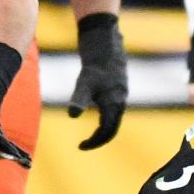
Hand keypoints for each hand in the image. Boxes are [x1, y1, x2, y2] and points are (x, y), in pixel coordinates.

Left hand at [69, 14, 127, 149]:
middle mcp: (120, 103)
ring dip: (103, 129)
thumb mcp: (84, 83)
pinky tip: (94, 114)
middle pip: (112, 128)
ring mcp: (121, 97)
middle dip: (99, 139)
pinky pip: (113, 111)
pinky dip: (105, 119)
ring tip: (90, 135)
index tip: (80, 147)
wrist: (106, 46)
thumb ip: (79, 99)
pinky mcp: (118, 90)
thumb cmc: (95, 65)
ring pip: (114, 120)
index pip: (107, 132)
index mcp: (114, 105)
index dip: (94, 142)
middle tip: (84, 144)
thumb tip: (72, 115)